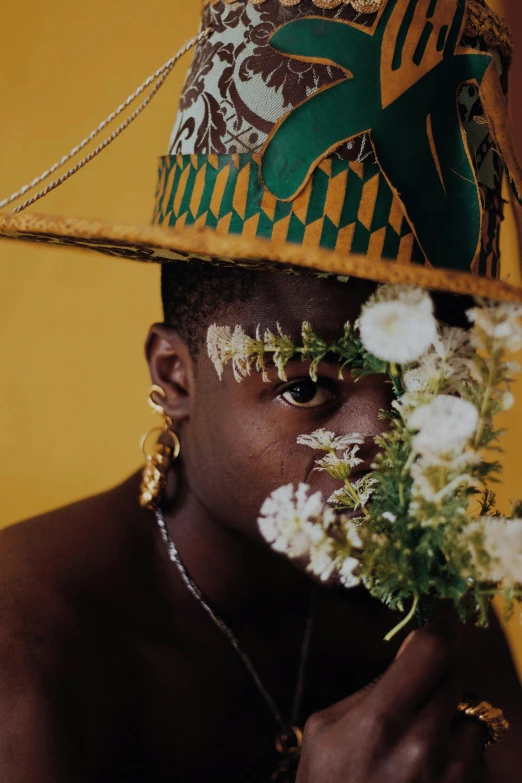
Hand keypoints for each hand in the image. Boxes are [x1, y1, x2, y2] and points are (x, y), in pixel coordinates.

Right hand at [297, 622, 488, 781]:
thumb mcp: (327, 728)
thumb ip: (371, 689)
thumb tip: (411, 653)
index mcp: (381, 720)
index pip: (432, 650)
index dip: (439, 628)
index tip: (438, 621)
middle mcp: (423, 745)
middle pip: (456, 674)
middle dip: (440, 672)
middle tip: (419, 686)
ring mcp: (452, 775)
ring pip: (471, 715)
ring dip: (451, 718)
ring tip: (419, 743)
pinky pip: (475, 755)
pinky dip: (458, 754)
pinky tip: (429, 773)